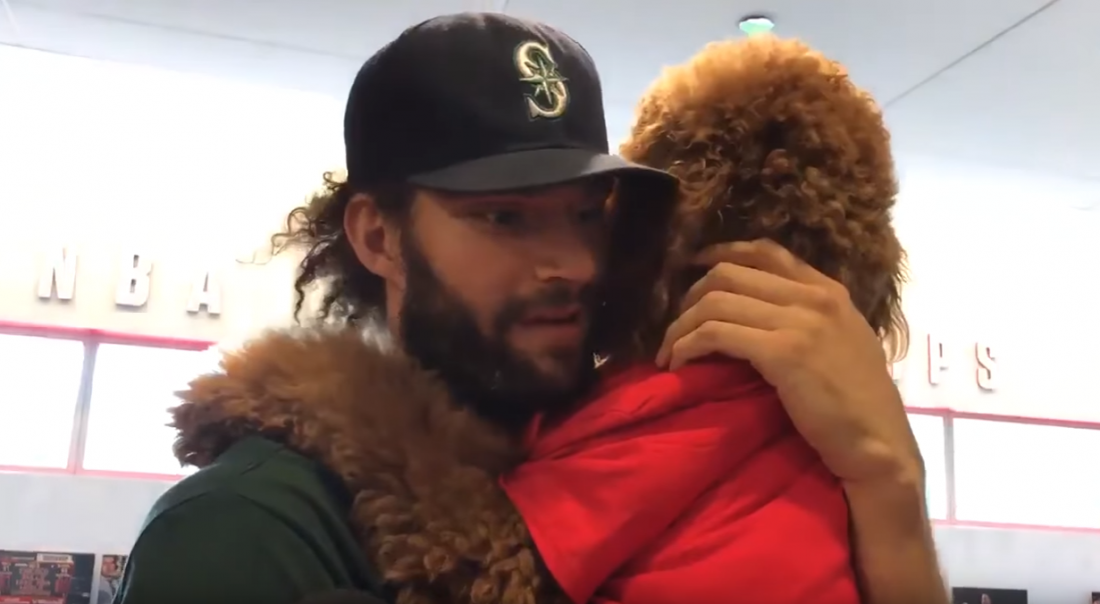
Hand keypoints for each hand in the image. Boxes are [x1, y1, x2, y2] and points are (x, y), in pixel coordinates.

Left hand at [656, 239, 921, 483]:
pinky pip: (715, 334)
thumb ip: (810, 321)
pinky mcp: (782, 352)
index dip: (720, 254)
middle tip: (677, 325)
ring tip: (670, 352)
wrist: (880, 445)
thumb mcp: (843, 345)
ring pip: (715, 301)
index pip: (766, 252)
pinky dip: (688, 345)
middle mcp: (814, 297)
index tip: (692, 269)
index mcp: (829, 291)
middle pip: (730, 273)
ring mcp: (799, 321)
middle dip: (691, 296)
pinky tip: (679, 363)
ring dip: (681, 326)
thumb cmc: (860, 408)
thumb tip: (762, 317)